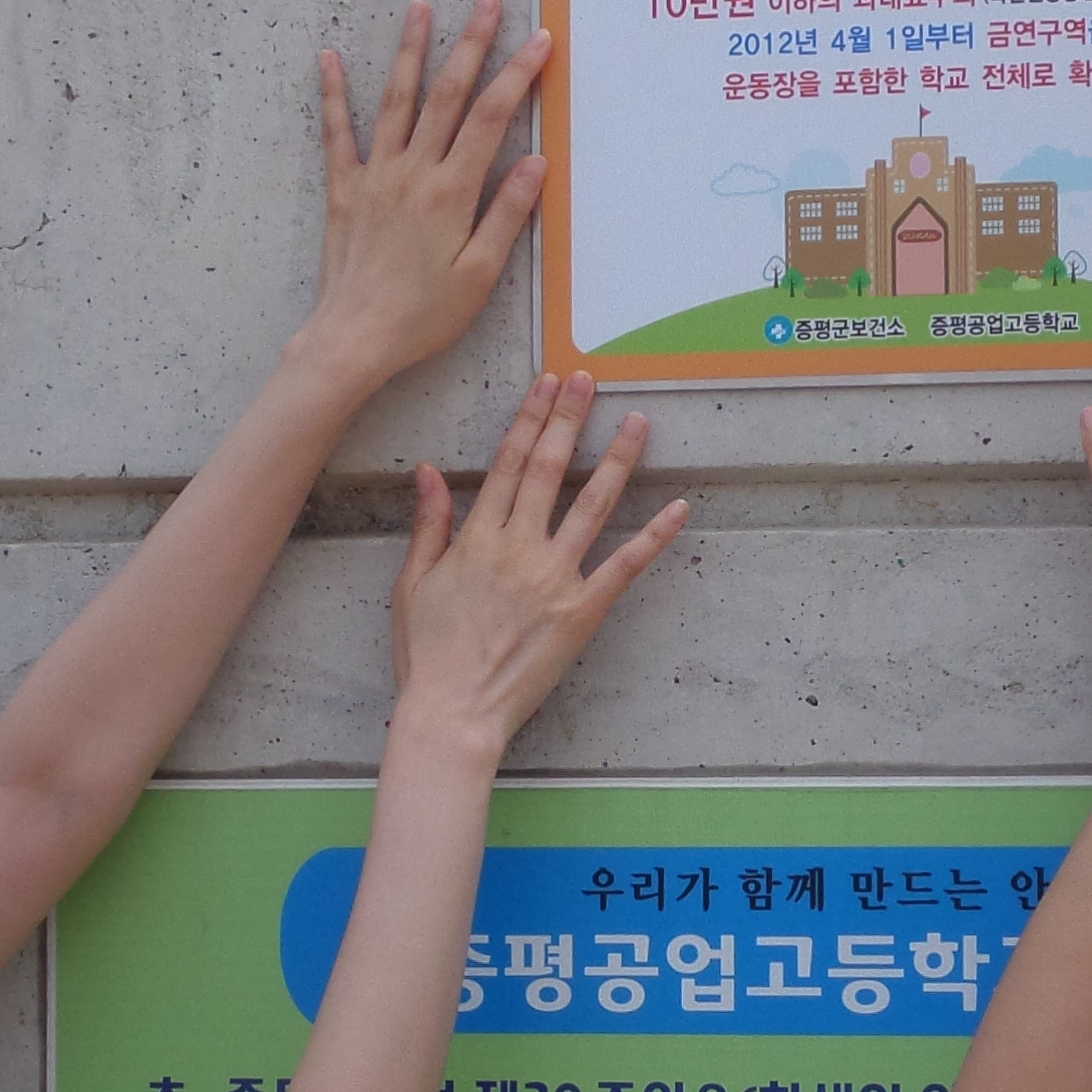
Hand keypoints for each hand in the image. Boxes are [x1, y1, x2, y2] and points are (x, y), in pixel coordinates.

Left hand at [296, 0, 547, 390]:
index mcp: (452, 192)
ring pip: (396, 100)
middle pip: (448, 94)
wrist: (353, 339)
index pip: (492, 117)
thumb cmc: (423, 316)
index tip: (539, 40)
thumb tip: (536, 160)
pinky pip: (337, 133)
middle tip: (487, 0)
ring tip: (421, 8)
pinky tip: (328, 58)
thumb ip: (507, 214)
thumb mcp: (480, 274)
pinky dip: (333, 93)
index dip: (517, 73)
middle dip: (470, 43)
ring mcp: (375, 176)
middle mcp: (413, 172)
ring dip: (410, 50)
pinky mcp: (344, 190)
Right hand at [390, 374, 686, 753]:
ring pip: (592, 505)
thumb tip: (429, 471)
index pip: (506, 462)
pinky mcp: (582, 612)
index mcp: (476, 538)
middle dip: (569, 419)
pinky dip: (654, 536)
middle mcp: (518, 548)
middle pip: (548, 469)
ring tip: (638, 423)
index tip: (547, 384)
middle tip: (589, 380)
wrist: (453, 711)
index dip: (529, 418)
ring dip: (617, 459)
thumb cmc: (427, 654)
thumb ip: (428, 523)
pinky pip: (624, 567)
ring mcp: (554, 578)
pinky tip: (678, 507)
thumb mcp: (413, 583)